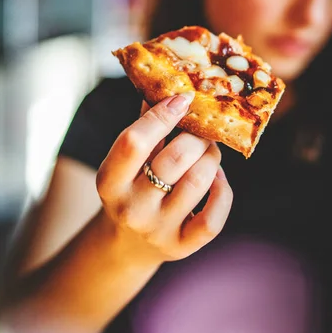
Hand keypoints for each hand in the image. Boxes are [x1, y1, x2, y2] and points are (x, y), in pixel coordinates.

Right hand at [96, 93, 232, 264]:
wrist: (127, 243)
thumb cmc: (130, 187)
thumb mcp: (125, 160)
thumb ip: (144, 126)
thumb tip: (168, 86)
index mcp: (109, 181)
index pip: (134, 141)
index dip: (162, 115)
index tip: (183, 98)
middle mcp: (131, 208)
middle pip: (173, 159)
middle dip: (195, 136)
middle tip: (202, 128)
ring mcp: (157, 230)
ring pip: (197, 182)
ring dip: (211, 157)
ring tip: (209, 150)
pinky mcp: (182, 246)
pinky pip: (213, 218)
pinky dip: (222, 190)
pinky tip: (217, 177)